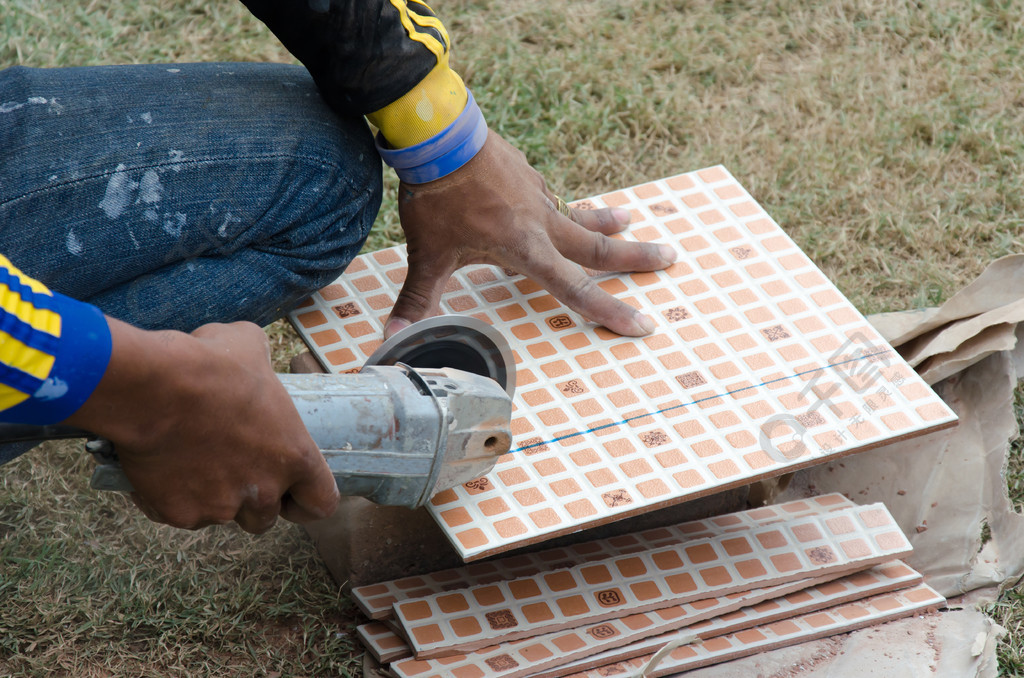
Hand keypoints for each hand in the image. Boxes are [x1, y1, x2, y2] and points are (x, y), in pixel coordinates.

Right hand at [65, 319, 338, 532]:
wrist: (152, 389)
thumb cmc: (209, 365)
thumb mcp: (250, 348)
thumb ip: (262, 368)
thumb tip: (252, 362)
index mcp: (294, 456)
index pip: (321, 503)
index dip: (306, 500)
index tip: (291, 493)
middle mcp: (263, 491)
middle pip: (265, 517)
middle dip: (250, 499)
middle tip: (229, 468)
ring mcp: (221, 507)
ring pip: (221, 515)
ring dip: (211, 497)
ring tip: (191, 461)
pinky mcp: (181, 514)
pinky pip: (180, 512)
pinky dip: (170, 496)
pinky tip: (159, 464)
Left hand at [385, 130, 676, 337]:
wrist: (438, 135)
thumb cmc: (438, 197)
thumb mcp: (428, 255)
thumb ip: (418, 299)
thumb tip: (393, 340)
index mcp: (525, 248)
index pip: (574, 289)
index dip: (608, 311)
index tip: (642, 325)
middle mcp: (541, 222)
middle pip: (597, 245)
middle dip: (635, 256)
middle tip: (671, 257)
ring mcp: (537, 194)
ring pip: (578, 216)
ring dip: (604, 224)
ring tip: (627, 221)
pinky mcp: (527, 174)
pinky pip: (553, 198)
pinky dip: (565, 207)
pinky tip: (559, 207)